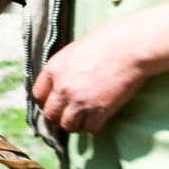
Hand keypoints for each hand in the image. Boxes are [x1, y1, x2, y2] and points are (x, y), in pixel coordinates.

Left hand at [31, 22, 146, 132]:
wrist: (131, 47)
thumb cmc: (107, 40)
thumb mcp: (75, 49)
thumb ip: (65, 66)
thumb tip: (63, 78)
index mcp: (54, 69)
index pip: (38, 95)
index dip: (45, 101)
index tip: (53, 104)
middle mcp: (62, 87)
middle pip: (50, 114)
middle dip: (58, 116)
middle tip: (67, 115)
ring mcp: (79, 101)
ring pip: (67, 125)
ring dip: (74, 124)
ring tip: (82, 120)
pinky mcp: (99, 110)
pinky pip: (89, 128)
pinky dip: (92, 126)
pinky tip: (97, 119)